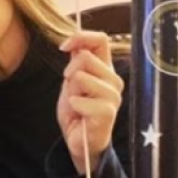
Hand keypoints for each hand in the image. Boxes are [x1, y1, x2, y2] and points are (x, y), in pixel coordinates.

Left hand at [57, 31, 124, 174]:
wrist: (79, 139)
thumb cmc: (77, 109)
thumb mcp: (72, 81)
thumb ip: (76, 61)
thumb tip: (72, 42)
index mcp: (105, 69)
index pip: (101, 40)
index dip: (80, 38)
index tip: (63, 48)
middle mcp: (113, 80)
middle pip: (85, 57)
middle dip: (69, 71)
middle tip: (72, 90)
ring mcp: (113, 96)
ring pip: (81, 76)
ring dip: (71, 90)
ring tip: (77, 103)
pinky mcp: (107, 112)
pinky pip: (80, 99)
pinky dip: (74, 105)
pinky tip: (79, 114)